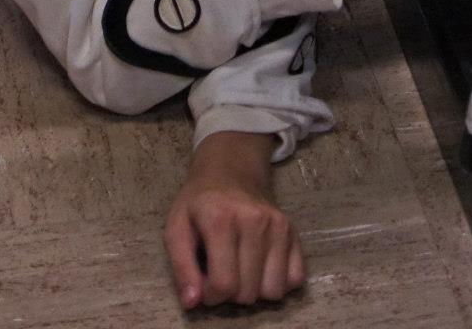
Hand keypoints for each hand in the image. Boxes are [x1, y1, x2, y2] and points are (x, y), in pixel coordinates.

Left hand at [164, 131, 304, 310]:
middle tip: (221, 271)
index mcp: (220, 220)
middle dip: (231, 293)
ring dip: (255, 290)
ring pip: (273, 292)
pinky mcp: (293, 231)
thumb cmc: (199, 202)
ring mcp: (278, 225)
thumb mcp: (176, 227)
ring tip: (241, 269)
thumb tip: (193, 302)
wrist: (230, 169)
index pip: (224, 284)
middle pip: (248, 293)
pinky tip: (261, 266)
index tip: (204, 282)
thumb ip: (181, 267)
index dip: (210, 295)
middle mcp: (254, 221)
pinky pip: (295, 280)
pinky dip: (278, 281)